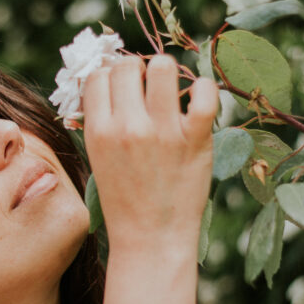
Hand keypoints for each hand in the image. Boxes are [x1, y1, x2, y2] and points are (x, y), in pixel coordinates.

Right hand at [82, 54, 218, 255]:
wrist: (151, 238)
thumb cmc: (124, 198)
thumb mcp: (98, 159)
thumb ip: (100, 121)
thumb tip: (106, 82)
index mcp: (98, 131)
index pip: (97, 76)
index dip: (110, 75)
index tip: (122, 86)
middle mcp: (127, 127)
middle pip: (127, 66)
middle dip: (137, 70)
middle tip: (147, 88)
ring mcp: (162, 132)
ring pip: (162, 67)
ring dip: (166, 72)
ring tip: (171, 90)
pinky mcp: (195, 140)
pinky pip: (204, 95)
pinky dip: (205, 88)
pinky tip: (200, 97)